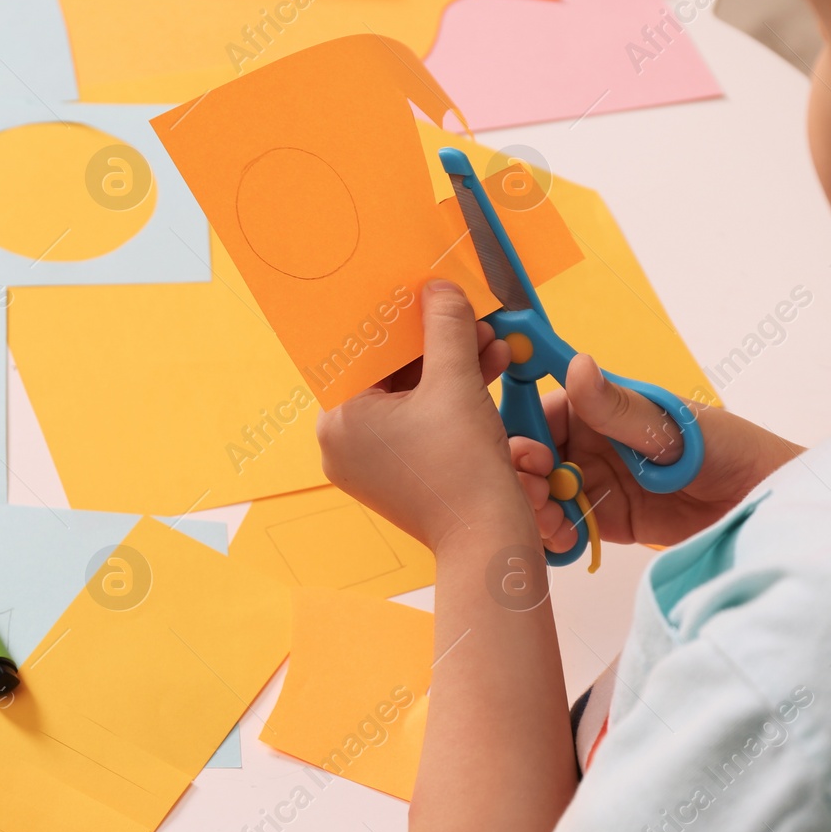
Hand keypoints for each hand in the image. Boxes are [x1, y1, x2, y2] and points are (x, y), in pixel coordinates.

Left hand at [317, 281, 531, 551]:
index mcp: (339, 419)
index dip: (403, 318)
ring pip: (410, 395)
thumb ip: (445, 328)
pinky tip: (488, 369)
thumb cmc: (463, 469)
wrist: (488, 541)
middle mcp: (343, 441)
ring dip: (452, 367)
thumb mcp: (456, 383)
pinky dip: (451, 398)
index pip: (367, 350)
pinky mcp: (397, 472)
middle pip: (390, 372)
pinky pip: (420, 420)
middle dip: (438, 343)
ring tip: (491, 343)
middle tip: (470, 318)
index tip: (430, 296)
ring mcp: (369, 461)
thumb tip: (438, 289)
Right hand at [511, 356, 802, 550]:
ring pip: (541, 496)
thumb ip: (617, 406)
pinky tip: (564, 542)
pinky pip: (564, 528)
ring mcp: (594, 484)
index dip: (522, 432)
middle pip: (532, 459)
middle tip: (540, 494)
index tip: (527, 454)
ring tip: (554, 523)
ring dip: (535, 510)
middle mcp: (588, 444)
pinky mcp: (605, 522)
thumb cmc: (725, 447)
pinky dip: (553, 537)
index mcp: (597, 408)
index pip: (540, 413)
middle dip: (523, 478)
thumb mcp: (669, 423)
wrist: (762, 504)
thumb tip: (576, 366)